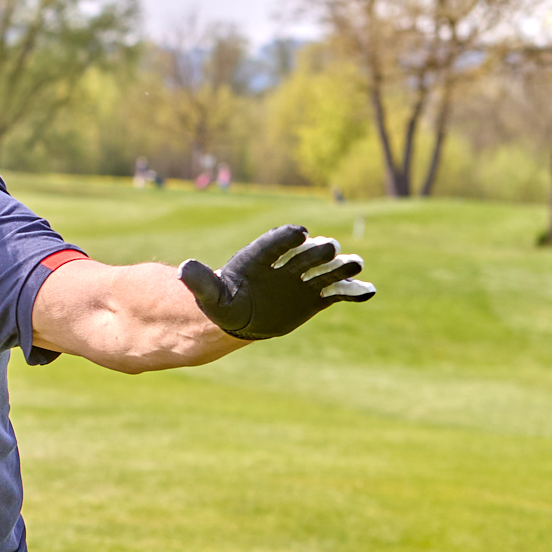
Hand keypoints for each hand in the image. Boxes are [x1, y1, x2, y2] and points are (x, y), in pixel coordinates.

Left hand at [176, 223, 372, 340]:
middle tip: (329, 248)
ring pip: (324, 271)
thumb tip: (182, 268)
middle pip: (303, 256)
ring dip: (340, 267)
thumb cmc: (222, 303)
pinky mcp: (314, 298)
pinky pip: (335, 293)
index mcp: (258, 259)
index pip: (273, 244)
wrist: (241, 317)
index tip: (299, 233)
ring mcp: (302, 281)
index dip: (285, 239)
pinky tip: (368, 291)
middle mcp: (285, 266)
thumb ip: (201, 282)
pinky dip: (351, 292)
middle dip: (316, 252)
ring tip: (355, 264)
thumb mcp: (210, 296)